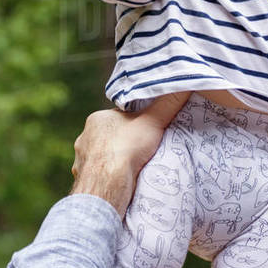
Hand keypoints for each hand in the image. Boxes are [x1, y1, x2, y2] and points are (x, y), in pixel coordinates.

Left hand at [71, 93, 189, 216]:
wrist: (108, 184)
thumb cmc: (127, 148)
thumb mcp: (153, 121)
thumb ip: (168, 103)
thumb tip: (185, 84)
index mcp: (96, 119)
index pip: (119, 117)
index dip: (134, 123)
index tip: (147, 131)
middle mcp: (85, 137)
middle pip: (110, 137)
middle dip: (123, 143)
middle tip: (141, 151)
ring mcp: (81, 159)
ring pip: (102, 157)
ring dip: (114, 162)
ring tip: (132, 168)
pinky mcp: (84, 179)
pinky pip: (99, 175)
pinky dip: (108, 178)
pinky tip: (120, 182)